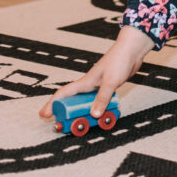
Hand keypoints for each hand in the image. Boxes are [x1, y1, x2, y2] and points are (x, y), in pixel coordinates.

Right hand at [38, 26, 153, 119]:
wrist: (132, 50)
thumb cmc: (119, 59)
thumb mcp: (110, 81)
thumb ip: (102, 98)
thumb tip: (94, 114)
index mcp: (85, 82)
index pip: (63, 94)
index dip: (52, 104)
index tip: (44, 114)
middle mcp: (90, 86)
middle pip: (74, 102)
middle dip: (69, 114)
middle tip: (67, 125)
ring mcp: (99, 87)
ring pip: (88, 104)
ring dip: (86, 113)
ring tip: (85, 123)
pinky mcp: (108, 88)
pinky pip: (100, 102)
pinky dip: (100, 109)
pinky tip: (103, 115)